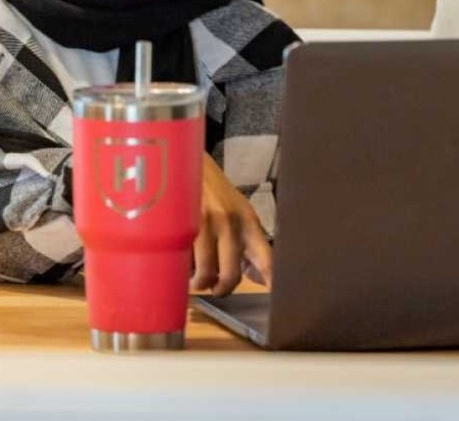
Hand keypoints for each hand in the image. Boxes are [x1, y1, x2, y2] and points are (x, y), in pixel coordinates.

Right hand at [191, 153, 272, 295]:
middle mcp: (231, 223)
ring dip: (200, 282)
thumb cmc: (213, 191)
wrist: (187, 161)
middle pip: (231, 275)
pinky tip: (182, 262)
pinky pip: (184, 263)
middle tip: (216, 288)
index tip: (276, 298)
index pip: (266, 258)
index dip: (271, 281)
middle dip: (222, 289)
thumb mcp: (238, 212)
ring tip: (196, 277)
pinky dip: (183, 270)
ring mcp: (206, 224)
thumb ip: (247, 243)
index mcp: (249, 222)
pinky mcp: (182, 226)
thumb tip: (258, 277)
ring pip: (206, 274)